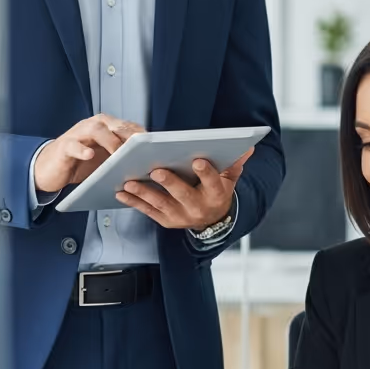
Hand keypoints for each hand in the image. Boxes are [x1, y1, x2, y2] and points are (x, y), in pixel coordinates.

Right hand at [34, 115, 143, 192]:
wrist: (50, 169)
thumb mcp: (105, 160)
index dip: (142, 136)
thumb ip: (122, 158)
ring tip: (119, 154)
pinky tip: (89, 155)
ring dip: (110, 141)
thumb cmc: (81, 163)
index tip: (156, 148)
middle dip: (130, 137)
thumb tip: (149, 167)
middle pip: (116, 125)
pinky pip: (74, 145)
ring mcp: (78, 134)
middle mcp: (94, 125)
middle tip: (143, 150)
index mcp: (107, 127)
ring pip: (96, 130)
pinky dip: (82, 150)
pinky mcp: (64, 146)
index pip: (130, 127)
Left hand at [114, 149, 252, 230]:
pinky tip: (121, 192)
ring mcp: (180, 217)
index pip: (213, 184)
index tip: (199, 160)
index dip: (207, 173)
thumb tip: (248, 147)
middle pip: (184, 195)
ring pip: (161, 204)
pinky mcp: (166, 220)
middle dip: (170, 183)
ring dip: (144, 193)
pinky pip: (148, 211)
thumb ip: (234, 163)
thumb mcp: (229, 179)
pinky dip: (134, 202)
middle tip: (156, 170)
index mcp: (216, 195)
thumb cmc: (218, 192)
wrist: (212, 221)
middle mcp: (198, 208)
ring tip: (129, 182)